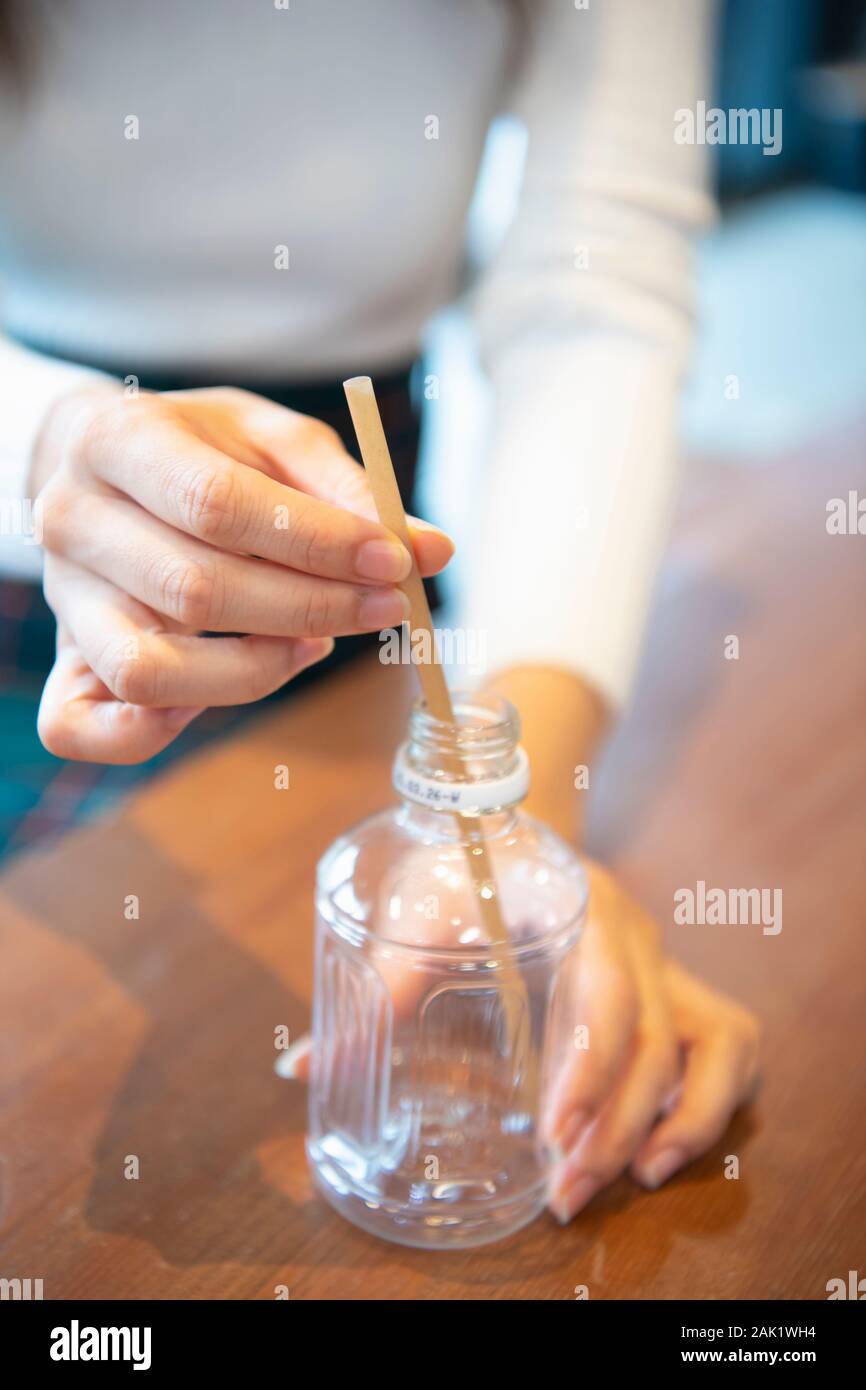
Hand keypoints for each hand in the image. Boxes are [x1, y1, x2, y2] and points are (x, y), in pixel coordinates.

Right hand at [32, 384, 451, 762]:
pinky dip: (158, 731)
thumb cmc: (199, 449)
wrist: (97, 462)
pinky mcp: (66, 659)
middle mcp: (73, 521)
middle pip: (195, 590)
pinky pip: (84, 726)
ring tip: (315, 642)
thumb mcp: (272, 437)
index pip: (217, 503)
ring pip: (150, 669)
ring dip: (255, 671)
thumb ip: (348, 489)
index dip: (316, 542)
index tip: (392, 560)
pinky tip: (235, 685)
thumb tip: (431, 551)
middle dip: (311, 607)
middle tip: (383, 607)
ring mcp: (63, 600)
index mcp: (116, 440)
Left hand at [279, 856, 759, 1222]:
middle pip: (661, 1040)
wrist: (514, 812)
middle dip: (619, 1127)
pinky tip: (664, 1147)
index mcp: (580, 906)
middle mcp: (635, 936)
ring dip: (686, 1120)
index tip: (555, 1135)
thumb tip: (302, 1066)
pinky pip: (729, 1041)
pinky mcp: (674, 984)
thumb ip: (375, 986)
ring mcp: (664, 960)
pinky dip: (712, 1097)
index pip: (610, 995)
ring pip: (719, 1042)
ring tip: (637, 1180)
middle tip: (566, 1196)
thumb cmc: (465, 860)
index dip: (591, 1070)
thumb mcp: (421, 905)